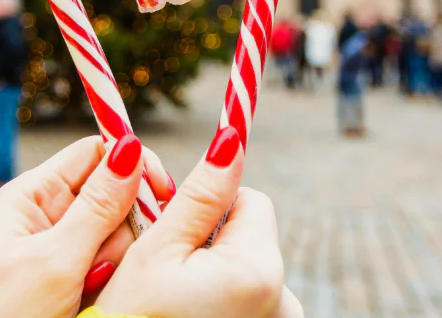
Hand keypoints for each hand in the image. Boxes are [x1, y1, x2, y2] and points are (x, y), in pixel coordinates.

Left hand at [0, 135, 174, 317]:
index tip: (161, 189)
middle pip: (115, 192)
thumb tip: (129, 148)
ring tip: (92, 281)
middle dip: (123, 224)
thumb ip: (98, 206)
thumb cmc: (7, 311)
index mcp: (35, 194)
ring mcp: (69, 241)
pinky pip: (117, 257)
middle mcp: (53, 211)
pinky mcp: (82, 269)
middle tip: (107, 256)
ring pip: (121, 228)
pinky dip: (115, 272)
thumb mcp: (56, 258)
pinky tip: (96, 288)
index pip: (93, 153)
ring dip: (117, 254)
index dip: (130, 163)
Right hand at [96, 127, 302, 317]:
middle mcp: (285, 300)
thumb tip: (232, 139)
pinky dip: (221, 305)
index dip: (207, 207)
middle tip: (165, 271)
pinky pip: (247, 303)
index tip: (171, 231)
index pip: (250, 201)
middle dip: (209, 244)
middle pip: (248, 239)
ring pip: (245, 272)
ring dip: (214, 276)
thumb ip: (199, 194)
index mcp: (261, 269)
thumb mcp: (156, 252)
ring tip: (172, 302)